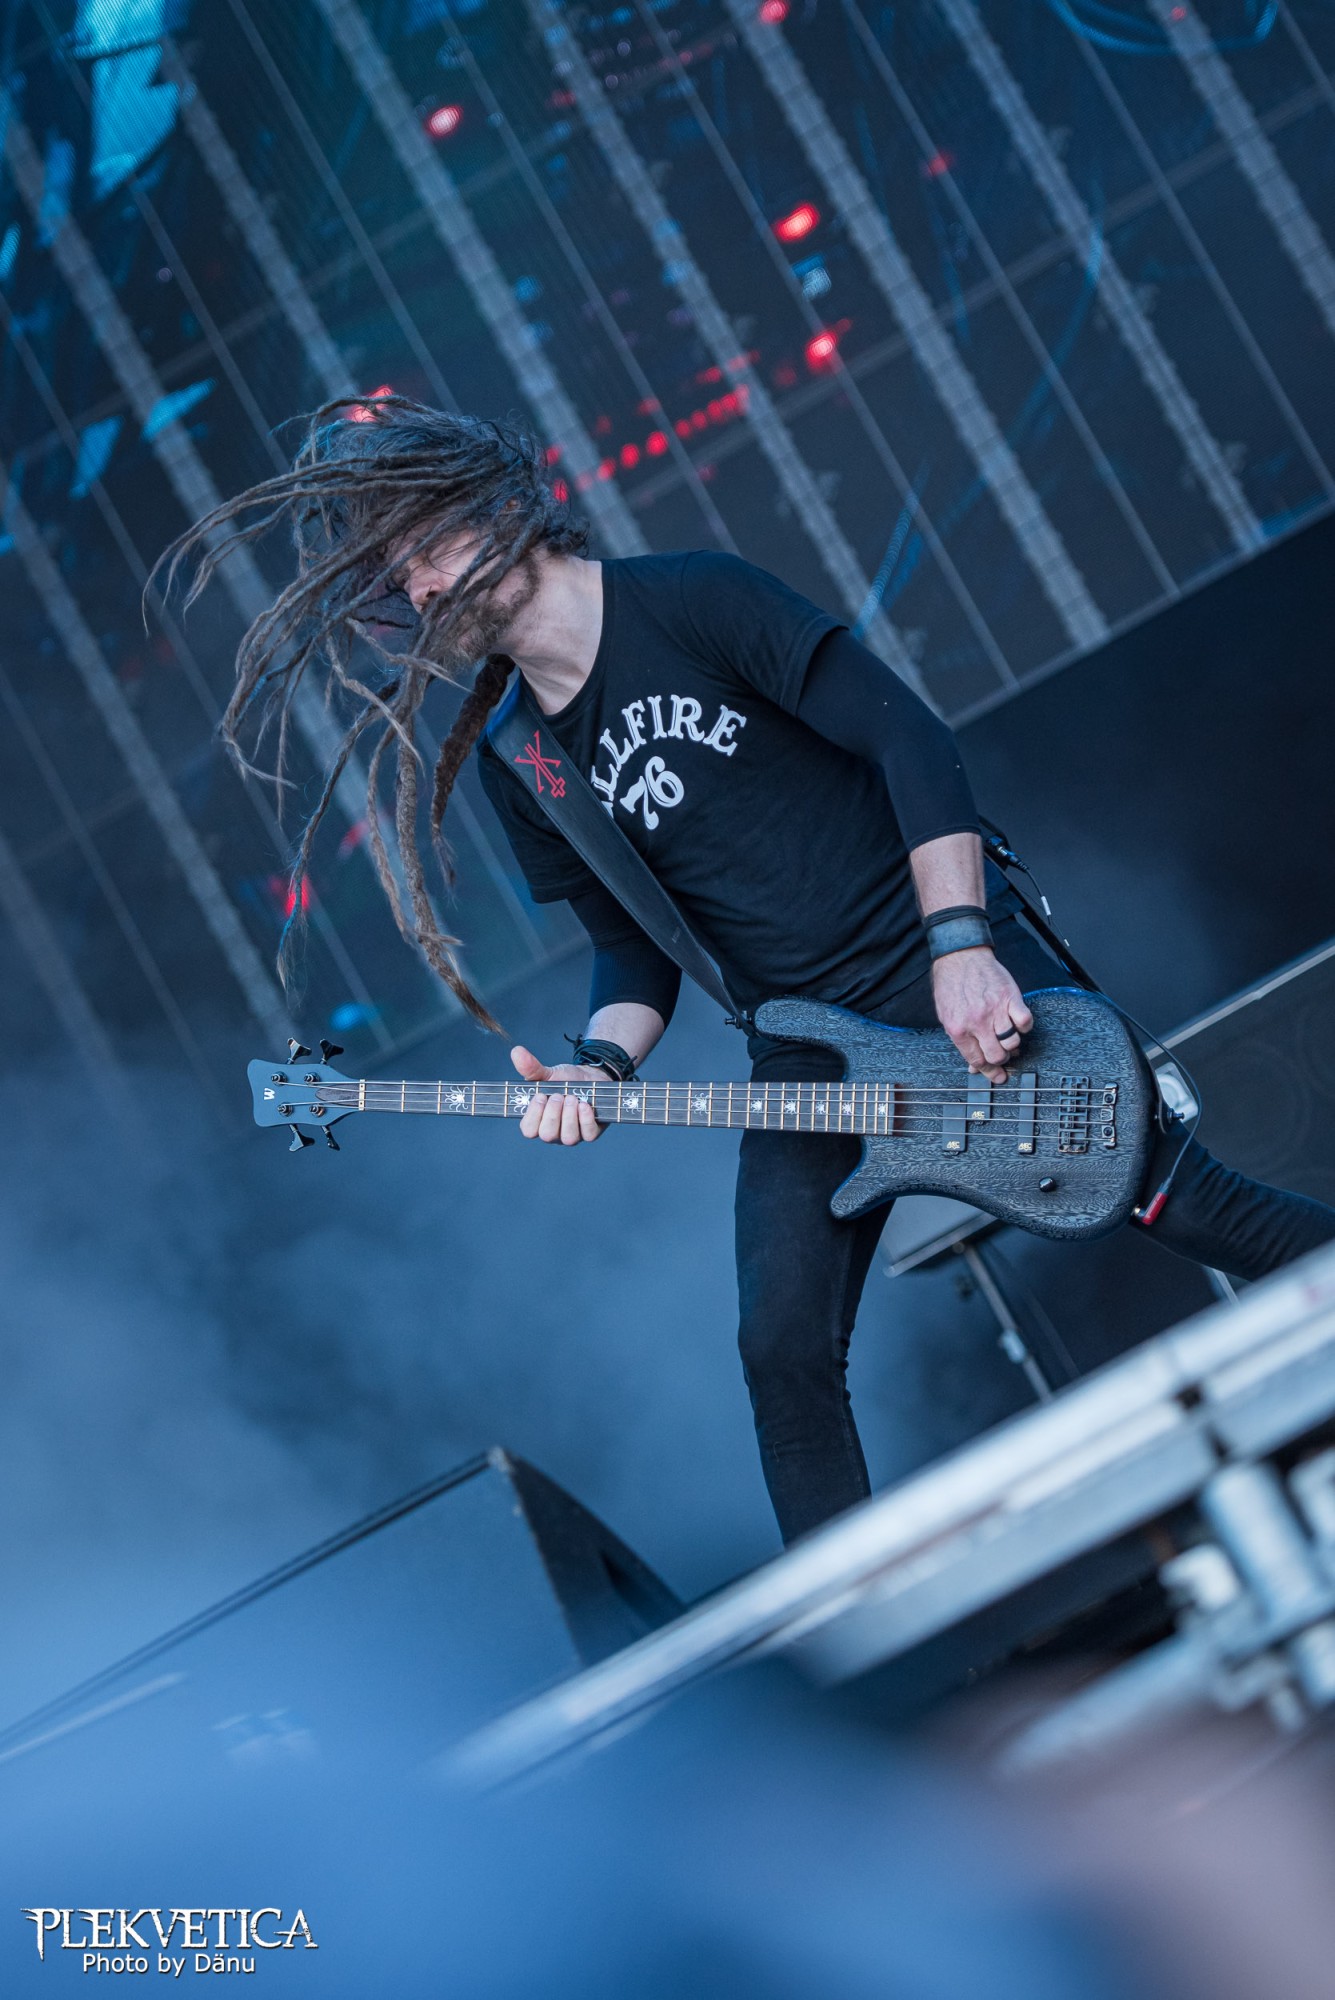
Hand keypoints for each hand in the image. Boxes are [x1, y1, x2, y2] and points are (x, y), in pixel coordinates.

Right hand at [511, 1045, 608, 1144]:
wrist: (591, 1078)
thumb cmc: (565, 1081)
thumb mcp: (548, 1074)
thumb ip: (531, 1068)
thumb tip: (516, 1052)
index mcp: (539, 1121)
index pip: (529, 1130)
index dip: (533, 1115)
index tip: (540, 1095)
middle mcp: (555, 1132)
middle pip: (547, 1135)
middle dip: (552, 1114)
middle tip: (558, 1096)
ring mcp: (573, 1134)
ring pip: (568, 1138)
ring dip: (569, 1116)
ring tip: (572, 1097)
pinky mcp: (591, 1132)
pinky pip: (588, 1134)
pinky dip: (585, 1119)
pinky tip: (584, 1105)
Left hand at [930, 949, 1033, 1082]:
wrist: (960, 957)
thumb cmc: (952, 986)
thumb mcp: (946, 1016)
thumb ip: (960, 1041)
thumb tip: (973, 1065)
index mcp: (958, 1029)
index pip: (977, 1060)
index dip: (989, 1072)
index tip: (998, 1076)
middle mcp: (977, 1022)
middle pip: (997, 1055)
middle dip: (1001, 1059)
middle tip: (1002, 1052)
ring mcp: (995, 1010)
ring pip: (1012, 1042)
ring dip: (1012, 1044)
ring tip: (1007, 1036)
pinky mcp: (1010, 997)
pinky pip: (1025, 1022)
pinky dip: (1024, 1026)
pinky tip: (1017, 1021)